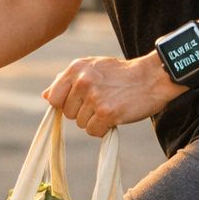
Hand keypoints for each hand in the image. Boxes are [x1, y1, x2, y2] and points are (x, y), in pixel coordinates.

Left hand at [42, 53, 182, 136]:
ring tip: (111, 105)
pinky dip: (104, 129)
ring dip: (95, 121)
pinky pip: (94, 131)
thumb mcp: (93, 68)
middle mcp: (83, 81)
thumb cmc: (122, 74)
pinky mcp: (107, 113)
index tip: (80, 102)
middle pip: (68, 113)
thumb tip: (45, 96)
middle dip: (83, 113)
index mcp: (76, 68)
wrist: (153, 77)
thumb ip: (68, 80)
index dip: (65, 104)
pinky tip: (116, 116)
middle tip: (102, 101)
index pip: (53, 98)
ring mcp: (94, 97)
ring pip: (81, 124)